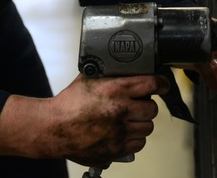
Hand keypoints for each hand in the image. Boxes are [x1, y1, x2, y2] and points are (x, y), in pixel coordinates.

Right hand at [0, 73, 168, 165]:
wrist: (54, 128)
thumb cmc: (69, 103)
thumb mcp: (89, 79)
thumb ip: (109, 73)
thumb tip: (125, 66)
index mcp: (115, 89)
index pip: (152, 84)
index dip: (160, 83)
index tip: (162, 84)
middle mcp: (121, 110)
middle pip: (152, 108)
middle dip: (147, 105)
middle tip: (138, 104)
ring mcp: (120, 132)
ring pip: (148, 127)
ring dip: (142, 122)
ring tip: (131, 119)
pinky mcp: (116, 149)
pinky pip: (139, 143)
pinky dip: (135, 138)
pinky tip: (125, 132)